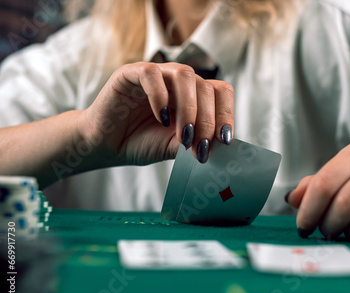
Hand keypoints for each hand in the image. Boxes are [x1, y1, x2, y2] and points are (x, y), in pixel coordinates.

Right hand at [80, 62, 233, 165]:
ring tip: (182, 134)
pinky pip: (152, 74)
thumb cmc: (142, 142)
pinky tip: (161, 119)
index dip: (226, 115)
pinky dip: (160, 97)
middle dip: (207, 120)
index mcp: (194, 95)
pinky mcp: (131, 73)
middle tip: (198, 145)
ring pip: (185, 75)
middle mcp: (179, 81)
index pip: (221, 93)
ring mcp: (157, 74)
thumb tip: (221, 146)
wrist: (107, 145)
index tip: (224, 140)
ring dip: (189, 108)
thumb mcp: (175, 147)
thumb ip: (196, 142)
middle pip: (206, 87)